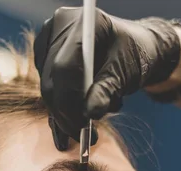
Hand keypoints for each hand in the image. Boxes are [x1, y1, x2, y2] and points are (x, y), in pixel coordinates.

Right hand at [34, 7, 180, 149]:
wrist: (132, 49)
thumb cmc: (134, 55)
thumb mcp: (126, 72)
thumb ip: (108, 90)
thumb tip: (90, 113)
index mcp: (83, 23)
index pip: (64, 68)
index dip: (70, 102)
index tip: (82, 127)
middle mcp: (59, 28)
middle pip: (52, 80)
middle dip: (67, 114)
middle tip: (84, 137)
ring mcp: (49, 43)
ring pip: (49, 89)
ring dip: (69, 113)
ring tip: (91, 125)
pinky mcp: (46, 59)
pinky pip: (50, 90)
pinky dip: (63, 111)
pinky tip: (74, 128)